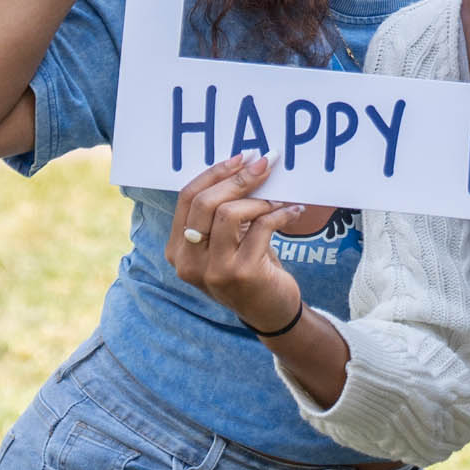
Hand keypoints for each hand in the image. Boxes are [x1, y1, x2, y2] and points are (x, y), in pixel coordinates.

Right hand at [166, 153, 302, 330]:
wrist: (269, 311)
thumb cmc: (248, 267)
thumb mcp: (226, 241)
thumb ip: (223, 211)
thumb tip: (246, 164)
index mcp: (177, 249)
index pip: (186, 198)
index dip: (214, 173)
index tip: (242, 157)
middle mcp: (188, 262)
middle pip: (204, 202)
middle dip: (237, 178)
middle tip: (264, 165)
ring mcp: (213, 270)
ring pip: (228, 213)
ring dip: (258, 200)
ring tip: (277, 199)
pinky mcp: (241, 273)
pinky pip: (261, 228)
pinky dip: (280, 214)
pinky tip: (293, 212)